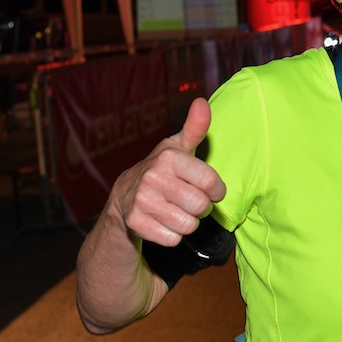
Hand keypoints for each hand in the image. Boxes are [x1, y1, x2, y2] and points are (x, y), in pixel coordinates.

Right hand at [110, 97, 225, 246]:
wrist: (124, 199)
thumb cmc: (162, 171)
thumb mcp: (177, 148)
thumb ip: (195, 128)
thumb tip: (202, 102)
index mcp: (168, 157)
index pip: (211, 182)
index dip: (216, 190)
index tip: (210, 189)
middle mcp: (152, 177)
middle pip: (201, 206)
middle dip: (200, 208)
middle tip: (189, 201)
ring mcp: (142, 201)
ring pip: (189, 224)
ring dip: (187, 222)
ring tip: (176, 211)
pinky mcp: (136, 224)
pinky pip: (173, 239)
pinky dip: (172, 235)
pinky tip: (162, 222)